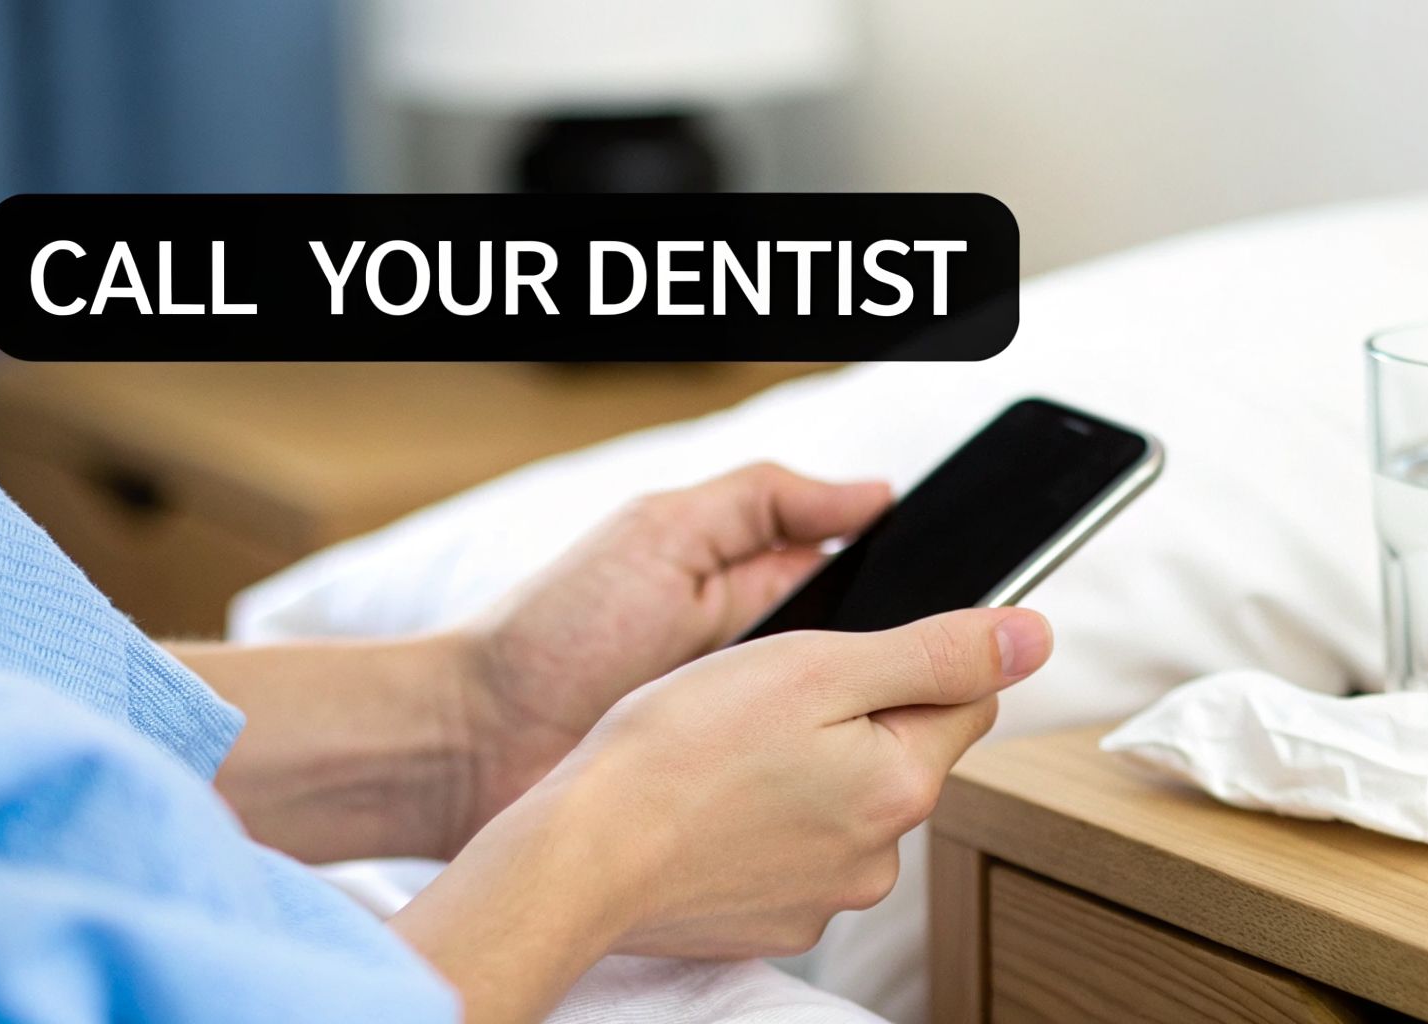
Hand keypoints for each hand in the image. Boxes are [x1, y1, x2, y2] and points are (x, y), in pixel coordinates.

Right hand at [390, 607, 1052, 1023]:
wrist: (580, 856)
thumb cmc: (681, 749)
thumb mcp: (819, 667)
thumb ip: (937, 650)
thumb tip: (1035, 637)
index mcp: (903, 781)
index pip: (963, 698)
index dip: (907, 660)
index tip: (840, 660)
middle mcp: (879, 854)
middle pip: (898, 752)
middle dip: (847, 718)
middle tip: (765, 703)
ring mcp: (823, 895)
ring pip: (840, 801)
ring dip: (802, 771)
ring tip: (725, 757)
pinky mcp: (770, 920)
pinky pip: (790, 850)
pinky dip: (761, 822)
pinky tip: (712, 805)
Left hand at [459, 463, 892, 829]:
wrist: (472, 741)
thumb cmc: (556, 628)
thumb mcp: (661, 532)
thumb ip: (765, 501)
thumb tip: (876, 495)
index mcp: (758, 589)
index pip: (868, 589)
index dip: (912, 596)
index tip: (955, 604)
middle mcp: (767, 669)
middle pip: (869, 672)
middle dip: (890, 673)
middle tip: (894, 678)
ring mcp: (756, 744)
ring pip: (849, 742)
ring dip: (857, 738)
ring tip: (856, 730)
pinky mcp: (742, 809)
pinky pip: (809, 801)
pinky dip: (821, 792)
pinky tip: (821, 782)